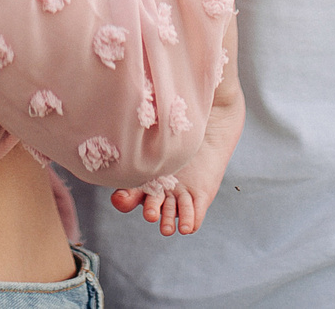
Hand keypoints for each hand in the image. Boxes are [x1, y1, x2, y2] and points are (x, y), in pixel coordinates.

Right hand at [111, 71, 243, 235]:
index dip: (124, 196)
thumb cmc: (180, 114)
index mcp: (144, 170)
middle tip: (150, 213)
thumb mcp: (159, 119)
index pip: (129, 189)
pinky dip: (189, 220)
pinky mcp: (201, 195)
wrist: (213, 117)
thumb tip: (124, 105)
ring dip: (167, 220)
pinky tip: (186, 227)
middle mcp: (160, 184)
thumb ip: (144, 118)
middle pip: (150, 203)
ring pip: (171, 212)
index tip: (121, 198)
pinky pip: (193, 213)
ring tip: (167, 228)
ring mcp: (180, 190)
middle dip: (149, 209)